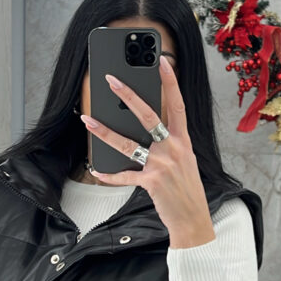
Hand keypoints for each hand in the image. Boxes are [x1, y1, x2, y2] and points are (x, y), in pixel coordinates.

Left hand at [80, 54, 215, 248]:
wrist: (192, 218)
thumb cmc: (186, 190)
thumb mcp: (184, 161)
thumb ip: (169, 145)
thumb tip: (145, 134)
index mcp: (183, 141)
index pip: (177, 105)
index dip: (170, 82)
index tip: (162, 62)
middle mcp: (173, 149)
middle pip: (148, 116)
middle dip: (128, 96)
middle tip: (111, 81)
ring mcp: (162, 165)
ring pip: (128, 144)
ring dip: (105, 132)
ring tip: (88, 121)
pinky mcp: (151, 182)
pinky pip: (124, 175)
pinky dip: (109, 175)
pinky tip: (97, 170)